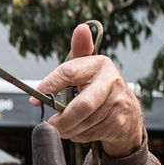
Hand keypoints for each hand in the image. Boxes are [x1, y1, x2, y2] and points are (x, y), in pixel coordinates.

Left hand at [33, 22, 146, 158]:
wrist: (128, 113)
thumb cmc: (99, 87)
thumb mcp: (87, 67)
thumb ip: (79, 51)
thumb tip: (82, 28)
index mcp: (99, 64)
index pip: (69, 72)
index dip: (50, 85)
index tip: (35, 98)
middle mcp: (111, 81)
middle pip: (82, 106)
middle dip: (62, 119)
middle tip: (49, 124)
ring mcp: (118, 103)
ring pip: (85, 122)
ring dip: (69, 129)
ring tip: (64, 126)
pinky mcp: (119, 122)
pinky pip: (91, 133)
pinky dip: (80, 135)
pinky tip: (80, 129)